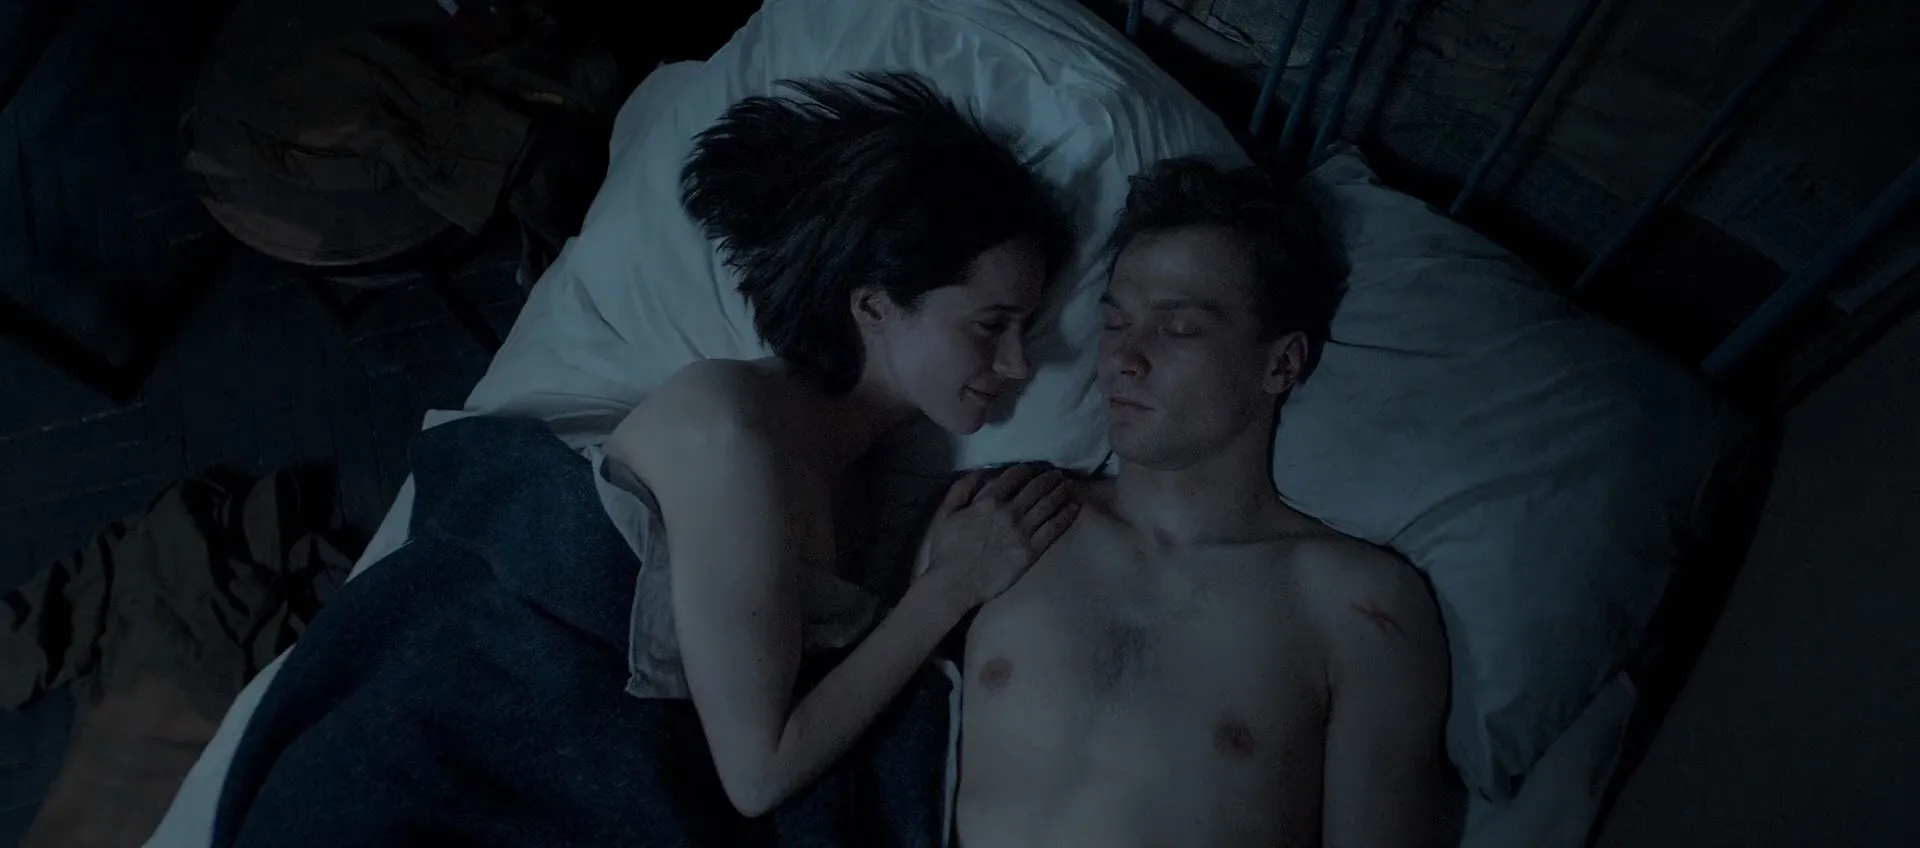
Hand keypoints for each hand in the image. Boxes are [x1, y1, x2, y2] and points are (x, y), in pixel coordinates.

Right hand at [918, 463, 1081, 605]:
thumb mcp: (945, 513)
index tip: (1034, 467)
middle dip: (1049, 478)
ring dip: (1061, 491)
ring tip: (1069, 485)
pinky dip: (1066, 515)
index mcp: (988, 501)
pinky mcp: (1031, 552)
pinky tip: (1075, 507)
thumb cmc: (946, 550)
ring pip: (1048, 505)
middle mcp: (1009, 513)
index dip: (1027, 468)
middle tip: (1058, 473)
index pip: (1014, 476)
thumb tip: (979, 473)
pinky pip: (1054, 529)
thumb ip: (961, 489)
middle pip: (1036, 488)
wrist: (953, 584)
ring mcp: (1022, 533)